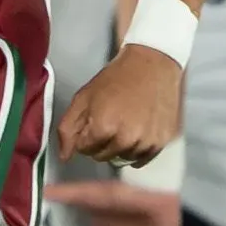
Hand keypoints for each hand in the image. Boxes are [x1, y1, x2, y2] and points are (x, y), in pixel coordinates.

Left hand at [59, 45, 181, 166]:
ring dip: (119, 147)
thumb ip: (68, 129)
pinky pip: (141, 160)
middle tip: (110, 119)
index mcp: (104, 128)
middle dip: (101, 142)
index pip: (84, 150)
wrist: (151, 65)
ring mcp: (146, 143)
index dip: (86, 135)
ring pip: (122, 159)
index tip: (94, 120)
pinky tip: (137, 130)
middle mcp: (126, 140)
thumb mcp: (83, 97)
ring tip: (125, 122)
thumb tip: (65, 156)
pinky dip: (136, 149)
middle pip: (103, 157)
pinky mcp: (161, 143)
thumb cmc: (116, 78)